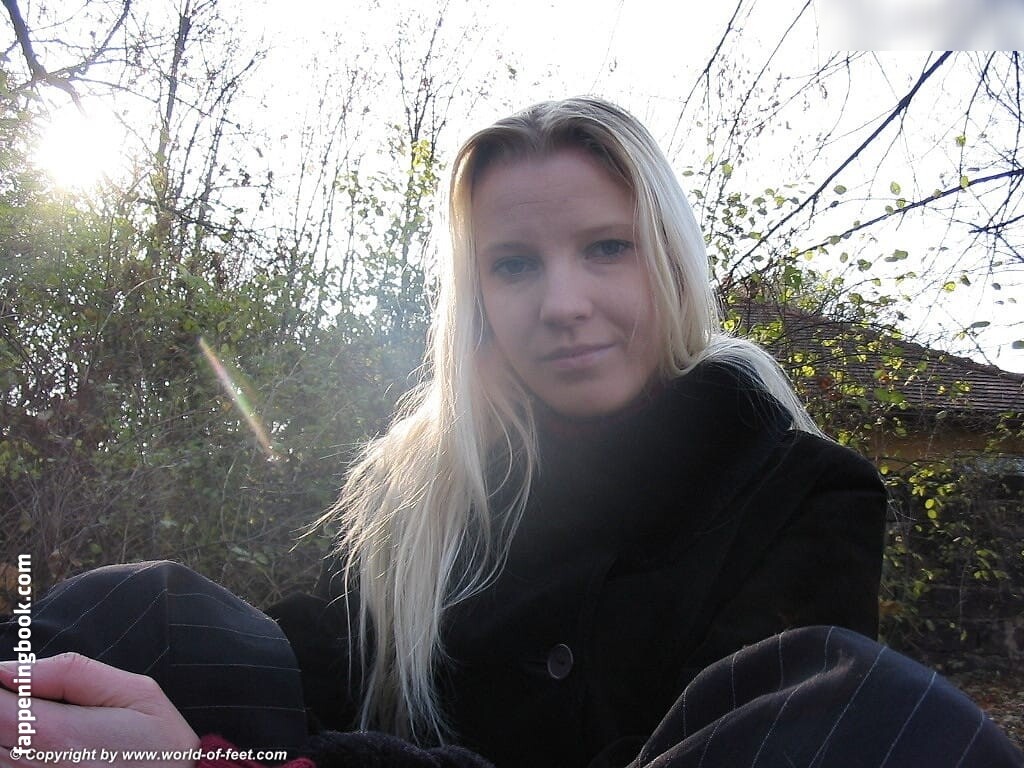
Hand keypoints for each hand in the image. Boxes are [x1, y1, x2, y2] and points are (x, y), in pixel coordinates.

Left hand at [0, 653, 198, 767]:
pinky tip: (49, 748)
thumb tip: (10, 669)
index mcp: (57, 735)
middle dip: (8, 708)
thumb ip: (71, 673)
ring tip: (57, 726)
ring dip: (13, 733)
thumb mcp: (138, 693)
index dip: (1, 685)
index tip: (20, 681)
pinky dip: (19, 754)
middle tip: (45, 702)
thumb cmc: (163, 748)